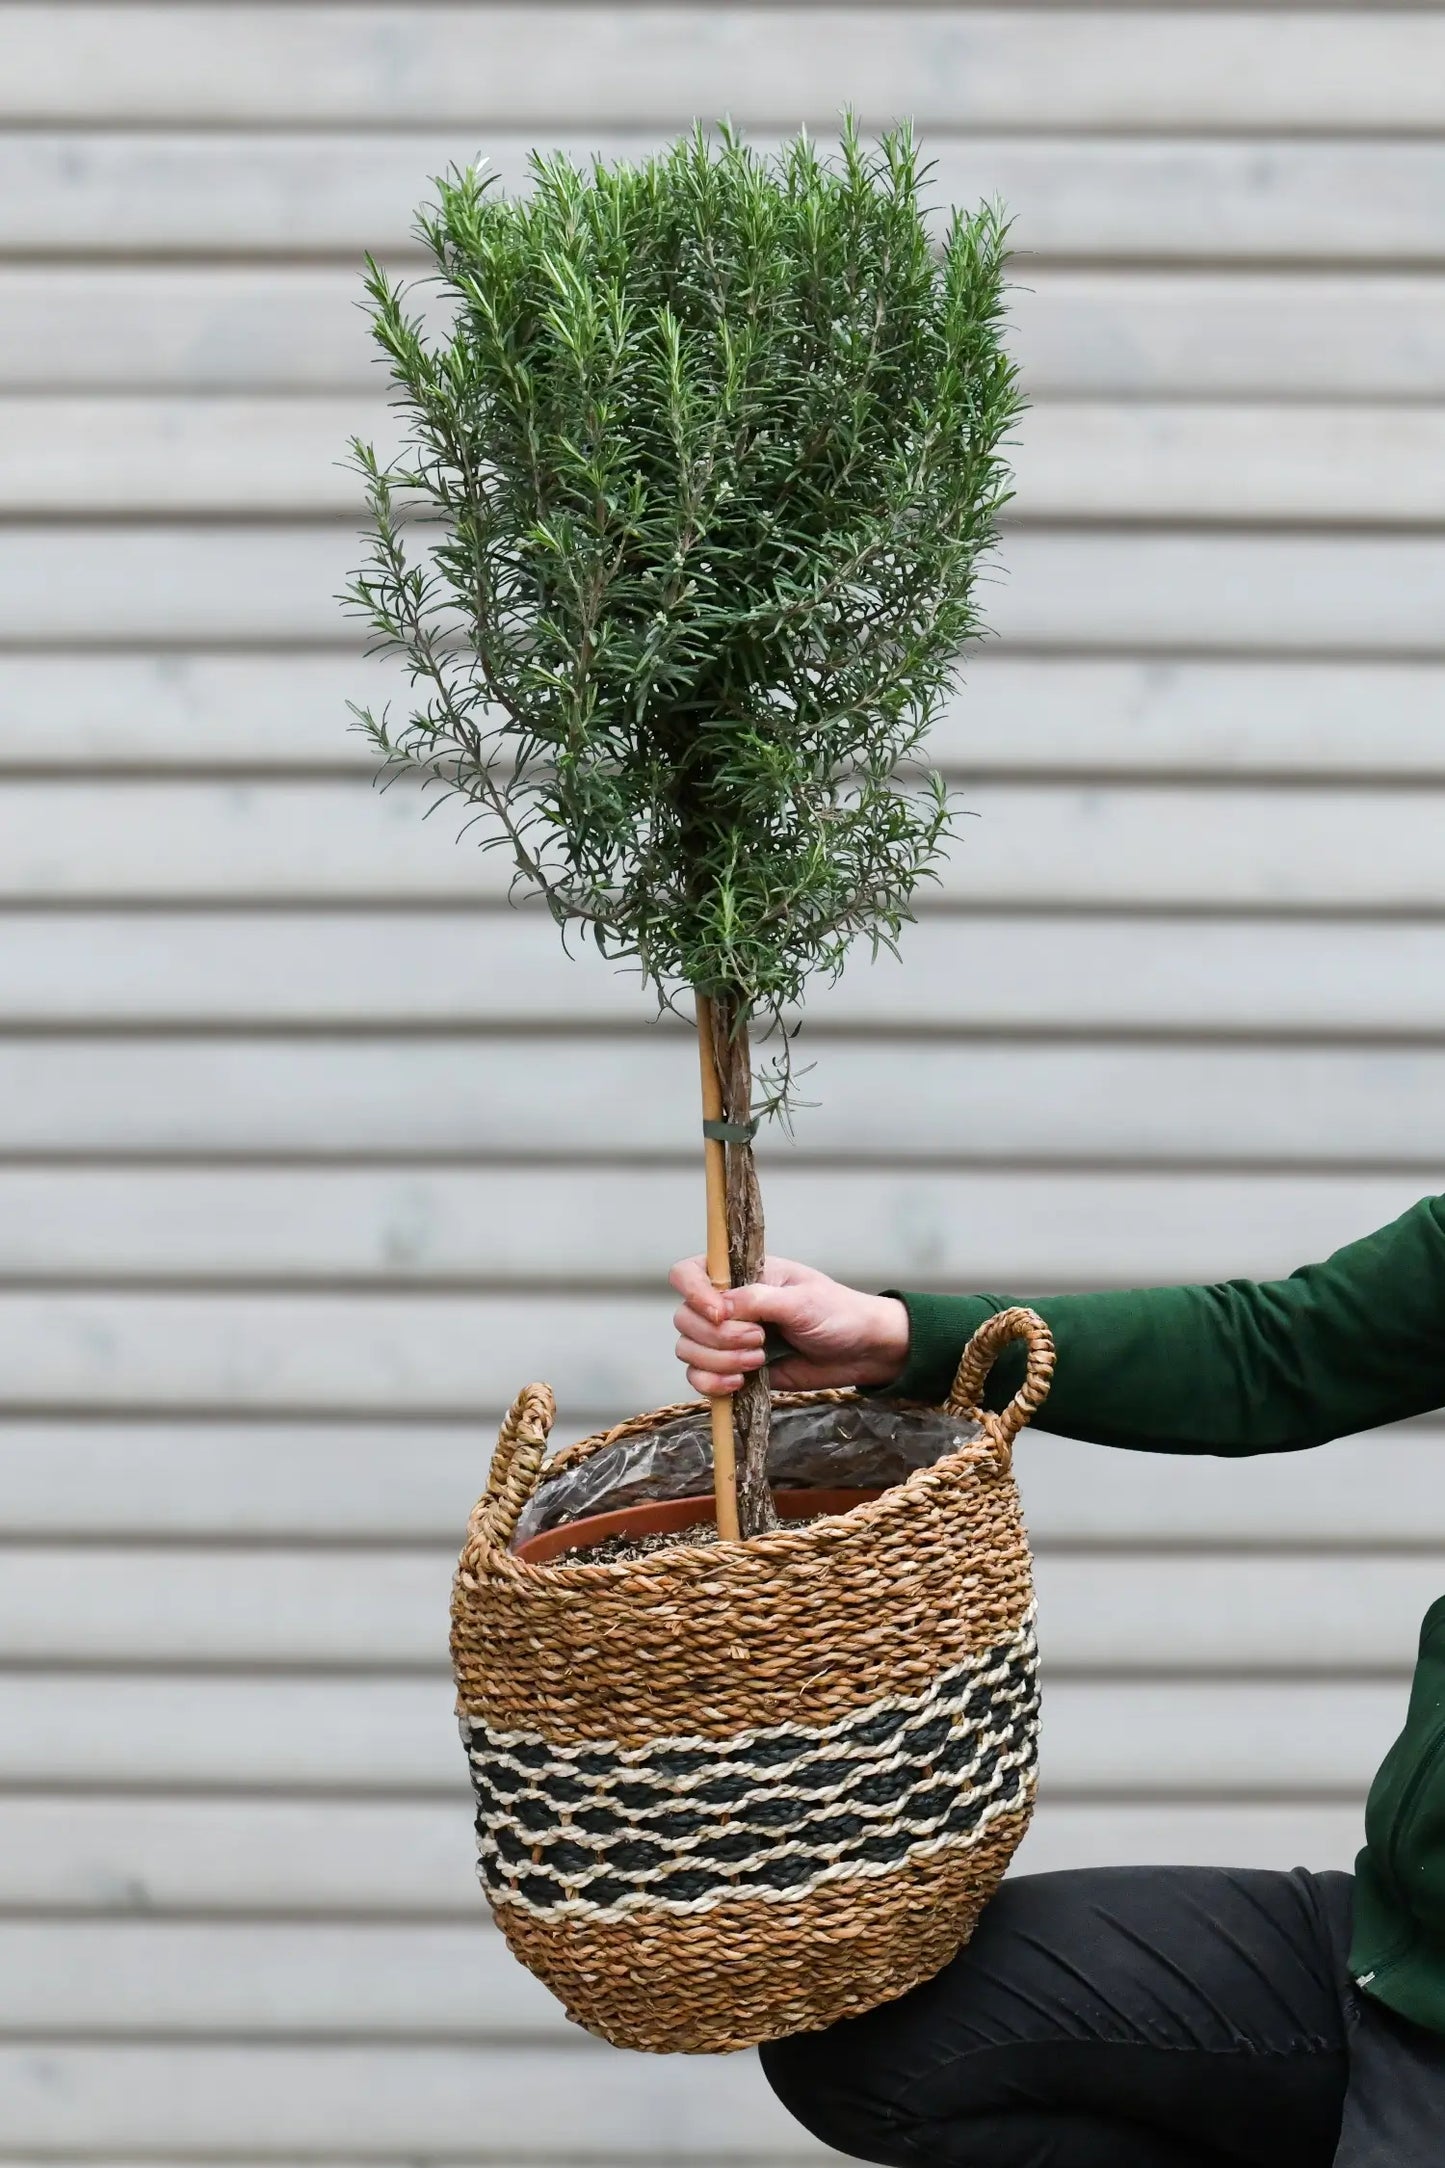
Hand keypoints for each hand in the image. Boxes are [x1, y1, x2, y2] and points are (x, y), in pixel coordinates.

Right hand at [669, 1254, 909, 1395]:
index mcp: (741, 1275)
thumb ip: (758, 1300)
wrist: (861, 1352)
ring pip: (688, 1350)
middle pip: (685, 1318)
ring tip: (758, 1360)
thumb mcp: (802, 1300)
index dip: (694, 1294)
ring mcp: (728, 1339)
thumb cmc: (838, 1314)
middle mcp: (727, 1305)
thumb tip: (719, 1308)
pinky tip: (740, 1383)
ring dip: (718, 1360)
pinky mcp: (733, 1369)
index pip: (688, 1274)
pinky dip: (712, 1383)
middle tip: (760, 1340)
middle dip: (718, 1337)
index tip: (720, 1314)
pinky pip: (699, 1378)